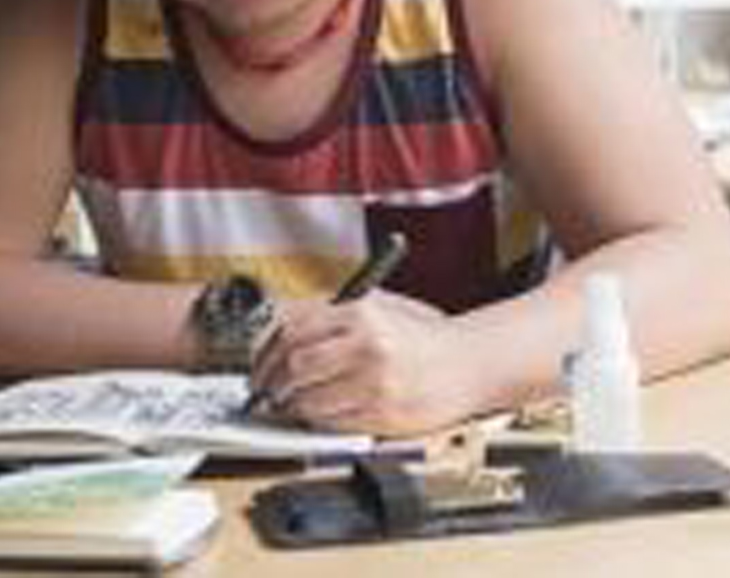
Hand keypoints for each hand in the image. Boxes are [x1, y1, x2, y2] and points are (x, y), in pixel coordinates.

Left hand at [248, 292, 475, 435]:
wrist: (470, 364)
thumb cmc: (426, 337)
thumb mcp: (382, 308)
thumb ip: (335, 315)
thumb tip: (282, 330)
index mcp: (361, 313)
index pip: (292, 327)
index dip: (266, 347)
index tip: (259, 359)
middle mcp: (366, 346)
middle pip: (293, 364)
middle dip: (270, 379)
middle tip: (264, 386)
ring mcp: (373, 384)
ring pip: (306, 398)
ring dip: (290, 403)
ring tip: (290, 400)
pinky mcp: (381, 415)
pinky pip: (329, 422)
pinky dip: (315, 419)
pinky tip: (318, 412)